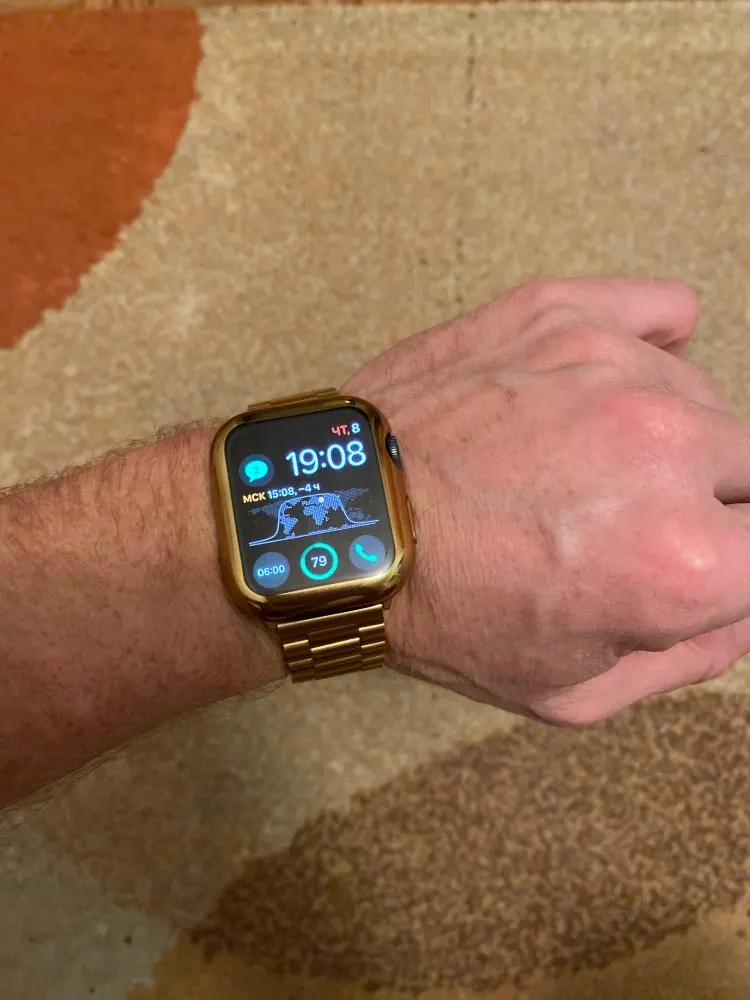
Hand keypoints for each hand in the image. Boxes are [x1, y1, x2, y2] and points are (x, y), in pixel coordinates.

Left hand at [344, 278, 749, 724]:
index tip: (706, 563)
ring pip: (705, 399)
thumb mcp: (569, 689)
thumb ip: (688, 657)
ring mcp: (614, 368)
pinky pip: (662, 310)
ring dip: (669, 436)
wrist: (337, 522)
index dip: (734, 567)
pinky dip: (655, 344)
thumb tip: (745, 615)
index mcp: (678, 561)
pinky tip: (615, 382)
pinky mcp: (563, 314)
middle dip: (707, 507)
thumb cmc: (440, 610)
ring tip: (585, 466)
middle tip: (629, 526)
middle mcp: (665, 450)